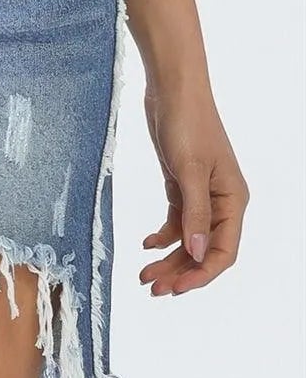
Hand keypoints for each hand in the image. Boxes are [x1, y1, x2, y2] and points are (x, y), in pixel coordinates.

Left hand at [139, 77, 248, 295]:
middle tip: (152, 288)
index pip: (224, 251)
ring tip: (144, 275)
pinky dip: (163, 235)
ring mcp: (200, 194)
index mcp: (233, 200)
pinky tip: (146, 244)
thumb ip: (194, 213)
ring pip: (188, 238)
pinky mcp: (181, 184)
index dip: (202, 273)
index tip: (177, 288)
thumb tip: (198, 253)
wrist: (172, 89)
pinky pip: (176, 220)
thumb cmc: (188, 123)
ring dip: (169, 257)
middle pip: (203, 249)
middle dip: (180, 271)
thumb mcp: (190, 170)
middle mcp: (220, 201)